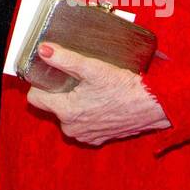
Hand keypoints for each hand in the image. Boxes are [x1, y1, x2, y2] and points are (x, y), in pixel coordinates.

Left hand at [25, 43, 169, 146]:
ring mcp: (86, 135)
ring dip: (74, 103)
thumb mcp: (93, 68)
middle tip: (75, 78)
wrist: (153, 106)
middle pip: (52, 106)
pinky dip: (87, 113)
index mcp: (66, 111)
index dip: (41, 84)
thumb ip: (65, 58)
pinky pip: (83, 124)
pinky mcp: (98, 138)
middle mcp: (72, 128)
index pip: (35, 98)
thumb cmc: (125, 88)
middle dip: (59, 92)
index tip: (52, 73)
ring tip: (89, 88)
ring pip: (67, 115)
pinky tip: (99, 101)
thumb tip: (43, 50)